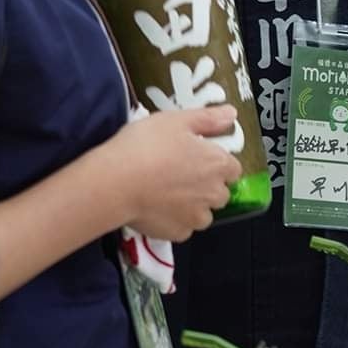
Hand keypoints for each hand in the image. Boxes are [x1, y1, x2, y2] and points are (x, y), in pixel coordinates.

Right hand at [104, 106, 242, 240]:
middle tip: (179, 174)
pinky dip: (174, 221)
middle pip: (220, 192)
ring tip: (167, 194)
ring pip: (203, 214)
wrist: (114, 183)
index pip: (233, 168)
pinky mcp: (176, 233)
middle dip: (206, 186)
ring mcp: (195, 216)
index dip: (217, 163)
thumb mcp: (177, 120)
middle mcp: (213, 192)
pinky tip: (157, 208)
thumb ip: (208, 119)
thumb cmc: (145, 147)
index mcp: (217, 164)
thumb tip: (230, 114)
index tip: (199, 159)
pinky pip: (183, 228)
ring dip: (193, 206)